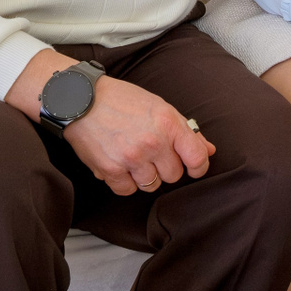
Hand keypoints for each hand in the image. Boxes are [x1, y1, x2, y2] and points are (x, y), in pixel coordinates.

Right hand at [4, 49, 213, 195]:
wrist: (82, 100)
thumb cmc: (122, 100)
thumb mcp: (160, 107)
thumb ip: (186, 130)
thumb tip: (208, 150)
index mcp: (169, 124)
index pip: (197, 158)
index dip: (199, 166)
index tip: (194, 166)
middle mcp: (153, 143)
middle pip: (174, 175)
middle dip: (167, 167)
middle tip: (154, 154)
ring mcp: (131, 158)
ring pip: (151, 185)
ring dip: (145, 175)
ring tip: (135, 157)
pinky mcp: (109, 170)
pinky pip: (127, 190)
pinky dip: (125, 182)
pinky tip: (121, 166)